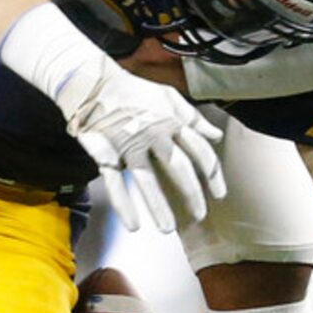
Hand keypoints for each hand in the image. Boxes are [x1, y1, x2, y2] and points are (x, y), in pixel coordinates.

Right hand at [56, 50, 224, 232]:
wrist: (93, 83)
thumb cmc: (133, 91)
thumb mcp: (168, 97)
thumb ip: (193, 118)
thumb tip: (216, 136)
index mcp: (171, 122)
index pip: (199, 150)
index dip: (212, 173)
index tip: (219, 194)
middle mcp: (153, 134)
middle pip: (178, 167)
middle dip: (191, 193)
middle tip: (199, 215)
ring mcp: (128, 145)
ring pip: (146, 179)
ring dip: (158, 206)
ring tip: (167, 229)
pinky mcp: (106, 153)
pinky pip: (115, 182)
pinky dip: (124, 204)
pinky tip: (133, 224)